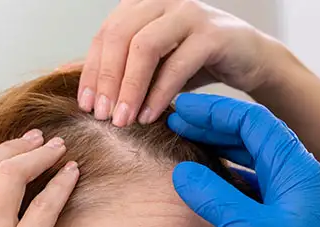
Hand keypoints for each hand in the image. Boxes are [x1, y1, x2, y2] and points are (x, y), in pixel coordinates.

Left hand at [78, 0, 280, 126]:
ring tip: (123, 121)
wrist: (250, 58)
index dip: (92, 70)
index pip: (105, 34)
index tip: (86, 105)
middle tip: (102, 117)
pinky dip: (159, 93)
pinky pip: (177, 64)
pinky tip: (149, 116)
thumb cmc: (196, 62)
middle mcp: (162, 1)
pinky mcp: (212, 34)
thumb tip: (69, 77)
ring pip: (145, 47)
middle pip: (120, 37)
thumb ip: (118, 66)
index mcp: (142, 4)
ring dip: (130, 88)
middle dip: (108, 80)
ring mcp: (188, 13)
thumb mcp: (152, 63)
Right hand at [168, 94, 319, 226]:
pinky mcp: (293, 214)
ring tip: (189, 144)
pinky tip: (214, 180)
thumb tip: (183, 172)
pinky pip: (259, 182)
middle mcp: (299, 173)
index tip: (181, 108)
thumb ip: (215, 198)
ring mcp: (298, 194)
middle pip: (253, 134)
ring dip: (223, 148)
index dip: (213, 110)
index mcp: (294, 167)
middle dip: (214, 125)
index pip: (251, 119)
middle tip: (177, 122)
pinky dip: (234, 174)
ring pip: (255, 158)